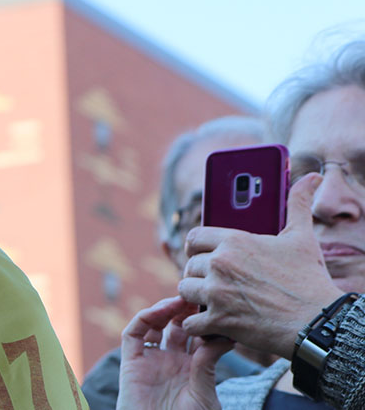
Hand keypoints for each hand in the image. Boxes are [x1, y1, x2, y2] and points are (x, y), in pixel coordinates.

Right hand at [117, 296, 231, 409]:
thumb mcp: (205, 394)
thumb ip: (207, 364)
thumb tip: (220, 337)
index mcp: (192, 369)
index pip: (198, 337)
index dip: (205, 321)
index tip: (217, 307)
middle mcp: (171, 361)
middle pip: (177, 326)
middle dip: (186, 310)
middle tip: (198, 296)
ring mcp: (150, 360)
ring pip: (155, 325)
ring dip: (165, 309)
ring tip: (180, 300)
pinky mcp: (131, 362)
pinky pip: (134, 333)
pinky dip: (144, 318)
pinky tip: (160, 311)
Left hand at [179, 174, 345, 357]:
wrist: (318, 322)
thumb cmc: (309, 279)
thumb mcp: (302, 238)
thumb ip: (298, 205)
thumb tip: (311, 178)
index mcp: (234, 241)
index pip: (194, 237)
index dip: (196, 247)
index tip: (200, 254)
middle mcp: (220, 263)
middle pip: (190, 265)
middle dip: (199, 274)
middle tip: (213, 282)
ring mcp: (217, 292)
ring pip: (185, 290)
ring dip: (197, 297)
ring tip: (213, 301)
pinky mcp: (219, 319)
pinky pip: (191, 321)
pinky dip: (199, 326)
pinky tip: (211, 325)